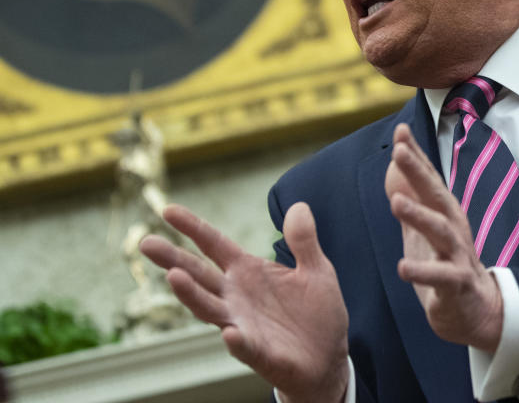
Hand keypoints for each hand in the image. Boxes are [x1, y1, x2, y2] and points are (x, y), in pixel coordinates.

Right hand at [139, 203, 349, 402]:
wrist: (328, 356)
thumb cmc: (316, 312)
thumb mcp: (316, 269)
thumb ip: (303, 240)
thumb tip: (299, 206)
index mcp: (248, 272)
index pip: (215, 245)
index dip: (193, 227)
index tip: (168, 210)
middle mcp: (237, 296)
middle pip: (198, 274)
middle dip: (173, 259)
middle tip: (146, 243)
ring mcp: (243, 324)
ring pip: (209, 309)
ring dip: (192, 295)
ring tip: (174, 277)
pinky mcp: (259, 353)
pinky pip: (244, 346)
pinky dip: (236, 340)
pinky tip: (229, 333)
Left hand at [385, 123, 503, 352]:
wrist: (477, 309)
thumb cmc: (447, 263)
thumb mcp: (426, 227)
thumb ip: (412, 196)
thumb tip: (396, 162)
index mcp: (444, 213)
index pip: (428, 179)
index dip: (415, 155)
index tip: (400, 130)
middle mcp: (454, 228)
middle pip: (436, 195)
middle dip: (418, 172)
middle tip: (399, 151)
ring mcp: (457, 255)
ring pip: (440, 231)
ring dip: (419, 215)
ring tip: (396, 202)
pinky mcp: (457, 285)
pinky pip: (441, 277)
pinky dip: (423, 272)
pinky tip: (402, 268)